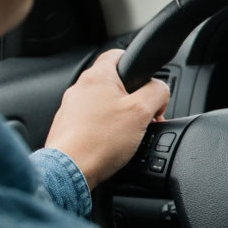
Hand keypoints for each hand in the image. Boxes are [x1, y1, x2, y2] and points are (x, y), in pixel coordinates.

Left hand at [44, 49, 169, 189]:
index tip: (146, 80)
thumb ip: (157, 92)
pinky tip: (111, 144)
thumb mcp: (142, 112)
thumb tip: (161, 90)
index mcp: (97, 77)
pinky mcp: (66, 128)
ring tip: (128, 134)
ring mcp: (70, 109)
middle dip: (132, 98)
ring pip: (103, 103)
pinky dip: (103, 129)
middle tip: (143, 115)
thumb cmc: (99, 142)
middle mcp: (79, 89)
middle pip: (114, 83)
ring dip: (118, 115)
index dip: (137, 64)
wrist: (69, 173)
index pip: (118, 54)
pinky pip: (91, 121)